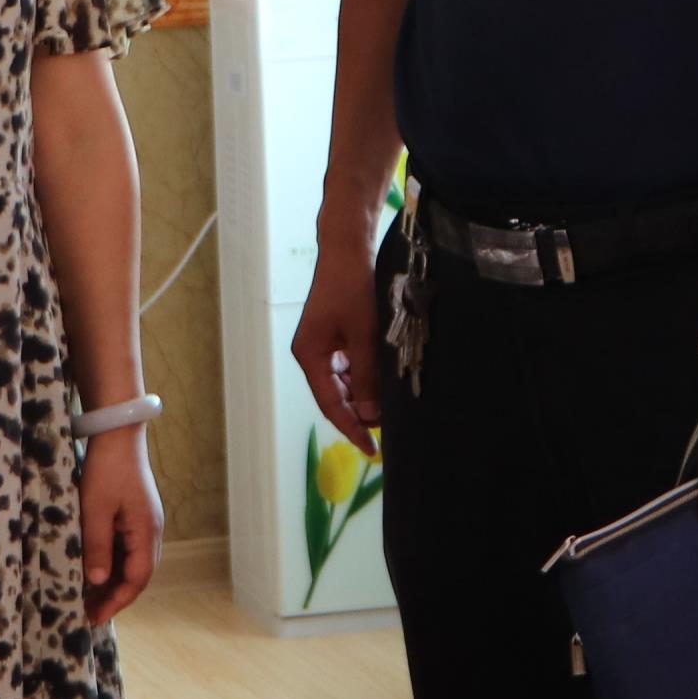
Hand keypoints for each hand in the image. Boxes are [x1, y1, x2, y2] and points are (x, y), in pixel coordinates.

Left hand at [80, 429, 162, 628]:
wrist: (117, 433)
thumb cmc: (106, 469)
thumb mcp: (95, 509)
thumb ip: (97, 546)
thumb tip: (96, 581)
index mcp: (146, 532)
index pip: (137, 579)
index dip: (117, 601)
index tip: (95, 616)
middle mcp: (151, 531)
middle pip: (138, 574)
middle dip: (114, 596)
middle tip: (87, 612)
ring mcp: (145, 522)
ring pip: (131, 563)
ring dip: (112, 581)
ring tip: (87, 596)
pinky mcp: (135, 515)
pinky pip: (126, 548)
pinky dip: (111, 564)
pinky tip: (93, 569)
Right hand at [291, 234, 383, 451]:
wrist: (348, 249)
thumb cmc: (353, 288)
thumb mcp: (363, 335)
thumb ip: (366, 375)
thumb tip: (370, 414)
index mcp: (310, 356)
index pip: (330, 403)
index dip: (350, 428)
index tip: (370, 449)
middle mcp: (312, 354)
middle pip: (335, 396)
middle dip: (358, 414)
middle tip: (385, 433)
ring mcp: (323, 345)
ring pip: (343, 382)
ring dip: (363, 396)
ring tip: (387, 411)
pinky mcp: (335, 336)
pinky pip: (349, 367)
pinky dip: (364, 378)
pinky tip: (382, 383)